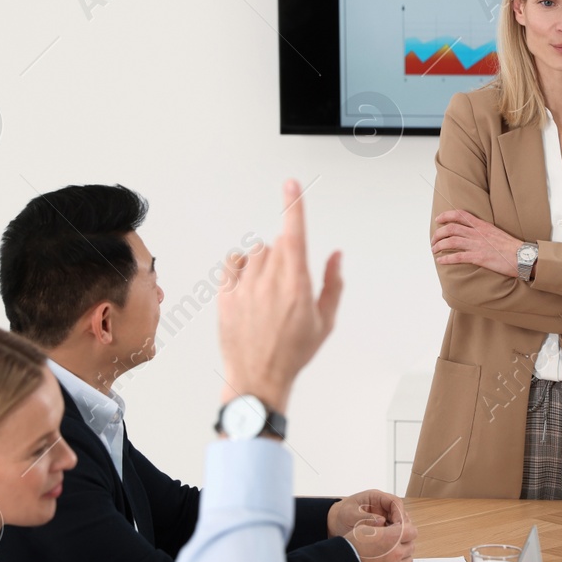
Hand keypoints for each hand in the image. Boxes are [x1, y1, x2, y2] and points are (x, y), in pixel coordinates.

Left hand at [217, 179, 343, 412]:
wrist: (258, 376)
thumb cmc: (293, 353)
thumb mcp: (324, 322)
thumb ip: (333, 284)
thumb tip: (335, 255)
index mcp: (298, 286)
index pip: (295, 235)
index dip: (294, 206)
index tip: (291, 184)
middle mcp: (270, 283)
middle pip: (277, 245)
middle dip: (285, 256)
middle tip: (287, 285)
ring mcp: (245, 288)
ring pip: (256, 252)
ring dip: (264, 262)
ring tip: (268, 290)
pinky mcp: (225, 295)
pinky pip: (233, 263)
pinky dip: (241, 266)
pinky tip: (249, 285)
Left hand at [327, 489, 404, 538]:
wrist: (334, 523)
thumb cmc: (341, 516)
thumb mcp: (350, 516)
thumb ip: (365, 518)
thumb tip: (381, 521)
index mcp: (376, 497)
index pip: (395, 502)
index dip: (400, 514)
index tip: (399, 527)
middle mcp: (383, 505)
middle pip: (400, 513)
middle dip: (401, 525)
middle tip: (398, 537)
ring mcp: (384, 515)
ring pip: (399, 522)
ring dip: (398, 532)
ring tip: (394, 542)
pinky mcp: (383, 525)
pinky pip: (393, 530)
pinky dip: (393, 537)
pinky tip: (390, 545)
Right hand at [348, 509, 417, 561]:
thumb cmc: (350, 548)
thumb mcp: (365, 529)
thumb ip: (384, 528)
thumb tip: (394, 528)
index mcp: (391, 538)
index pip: (412, 531)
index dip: (406, 530)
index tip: (400, 531)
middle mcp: (396, 554)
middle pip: (410, 545)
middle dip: (403, 543)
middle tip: (391, 544)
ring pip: (408, 560)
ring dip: (402, 557)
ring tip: (388, 556)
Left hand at [431, 210, 522, 277]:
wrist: (523, 256)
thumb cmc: (511, 247)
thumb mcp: (496, 232)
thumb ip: (483, 231)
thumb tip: (472, 233)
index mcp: (482, 225)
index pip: (460, 214)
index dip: (445, 216)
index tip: (438, 219)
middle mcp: (477, 232)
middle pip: (450, 228)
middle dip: (438, 234)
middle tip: (433, 241)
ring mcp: (477, 245)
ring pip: (451, 241)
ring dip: (439, 246)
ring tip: (434, 250)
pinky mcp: (479, 257)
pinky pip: (458, 257)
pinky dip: (446, 259)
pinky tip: (441, 261)